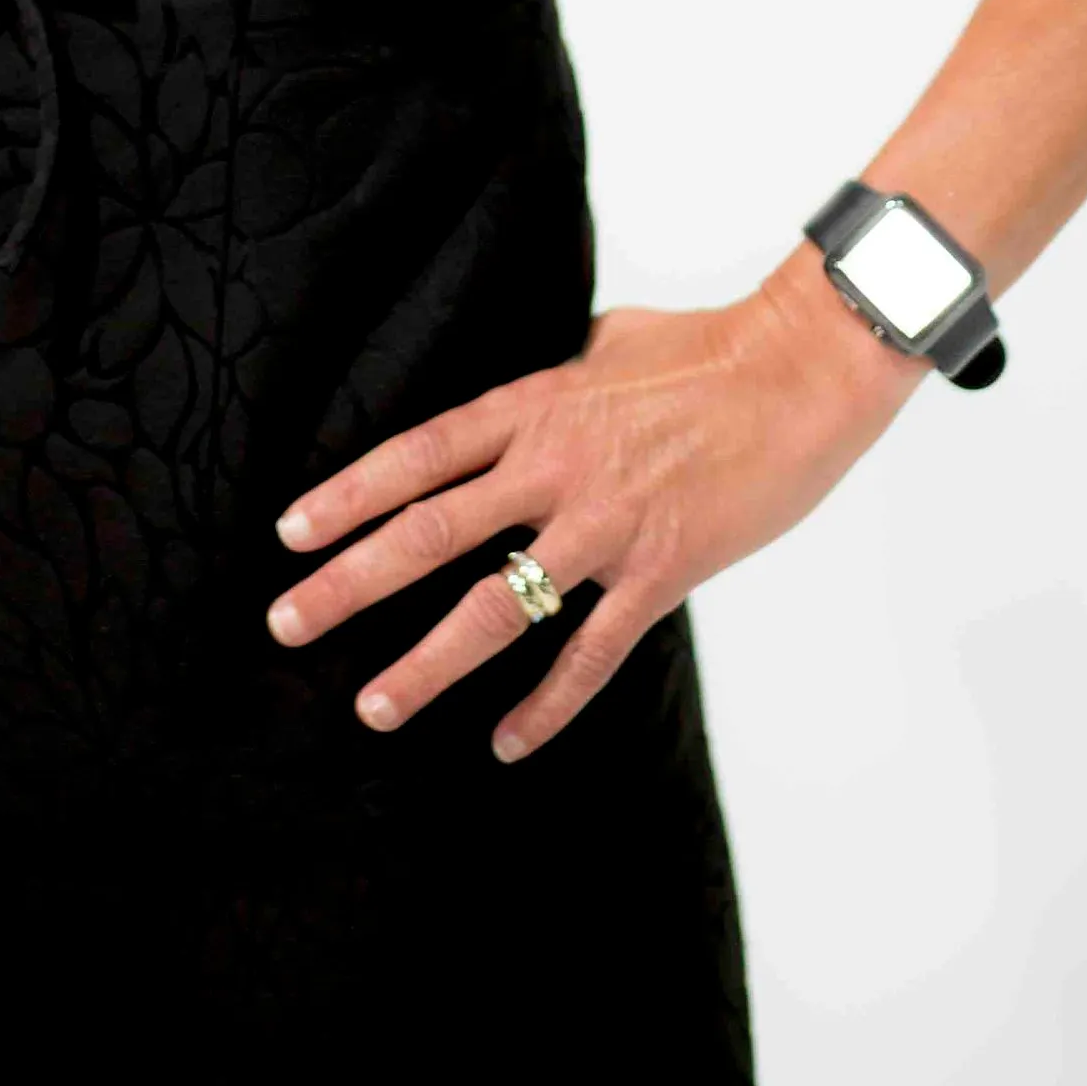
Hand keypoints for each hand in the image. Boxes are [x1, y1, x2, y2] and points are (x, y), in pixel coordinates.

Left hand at [266, 249, 924, 761]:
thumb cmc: (707, 347)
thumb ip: (552, 380)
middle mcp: (555, 466)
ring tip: (373, 705)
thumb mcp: (604, 342)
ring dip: (426, 661)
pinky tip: (507, 743)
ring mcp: (606, 523)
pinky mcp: (661, 570)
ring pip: (495, 606)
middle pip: (430, 531)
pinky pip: (591, 652)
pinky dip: (547, 704)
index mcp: (535, 405)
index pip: (419, 455)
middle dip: (350, 582)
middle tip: (285, 622)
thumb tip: (524, 397)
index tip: (291, 533)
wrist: (801, 369)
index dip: (349, 495)